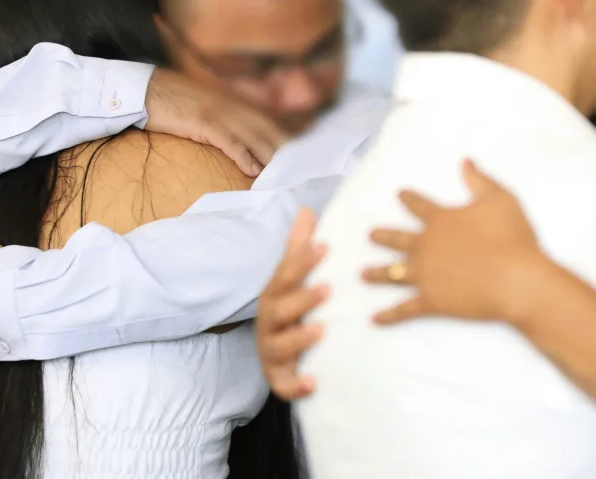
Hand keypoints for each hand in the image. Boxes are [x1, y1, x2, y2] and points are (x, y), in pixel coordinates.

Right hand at [144, 69, 287, 176]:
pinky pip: (229, 141)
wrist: (146, 90)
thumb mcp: (203, 108)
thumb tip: (236, 139)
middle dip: (283, 151)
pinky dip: (243, 156)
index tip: (299, 155)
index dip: (284, 138)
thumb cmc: (172, 102)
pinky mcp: (203, 122)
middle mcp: (231, 105)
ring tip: (282, 177)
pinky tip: (252, 170)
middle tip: (298, 171)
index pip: (267, 121)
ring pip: (253, 136)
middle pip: (266, 129)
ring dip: (269, 157)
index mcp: (232, 102)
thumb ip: (222, 119)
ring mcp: (218, 113)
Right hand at [256, 209, 328, 399]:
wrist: (275, 356)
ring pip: (278, 347)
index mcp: (273, 295)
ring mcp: (271, 351)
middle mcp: (268, 323)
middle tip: (327, 288)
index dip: (302, 261)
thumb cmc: (289, 310)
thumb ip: (299, 248)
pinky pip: (282, 385)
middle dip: (301, 298)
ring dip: (298, 338)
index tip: (325, 247)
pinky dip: (294, 385)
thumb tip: (306, 210)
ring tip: (321, 330)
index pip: (284, 275)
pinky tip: (312, 382)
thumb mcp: (291, 280)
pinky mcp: (278, 378)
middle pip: (278, 310)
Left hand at [363, 159, 549, 325]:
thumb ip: (479, 180)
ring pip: (394, 273)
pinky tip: (374, 319)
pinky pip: (405, 309)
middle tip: (370, 235)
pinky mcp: (431, 301)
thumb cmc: (511, 237)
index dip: (408, 199)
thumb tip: (464, 161)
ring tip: (362, 274)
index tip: (398, 194)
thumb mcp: (499, 199)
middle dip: (384, 236)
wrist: (516, 278)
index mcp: (440, 221)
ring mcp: (425, 275)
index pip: (420, 206)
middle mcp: (426, 246)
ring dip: (377, 273)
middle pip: (399, 239)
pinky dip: (389, 315)